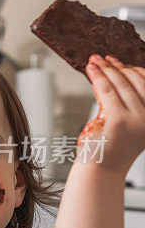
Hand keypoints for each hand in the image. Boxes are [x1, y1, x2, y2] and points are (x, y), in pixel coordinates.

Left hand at [80, 54, 144, 173]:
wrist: (100, 170)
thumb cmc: (110, 148)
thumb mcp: (124, 122)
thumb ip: (126, 103)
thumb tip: (116, 76)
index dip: (134, 71)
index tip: (121, 62)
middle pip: (135, 83)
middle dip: (117, 67)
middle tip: (103, 58)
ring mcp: (136, 118)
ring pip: (120, 85)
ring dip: (106, 69)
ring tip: (95, 61)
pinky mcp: (118, 119)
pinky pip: (106, 91)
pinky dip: (98, 77)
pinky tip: (92, 70)